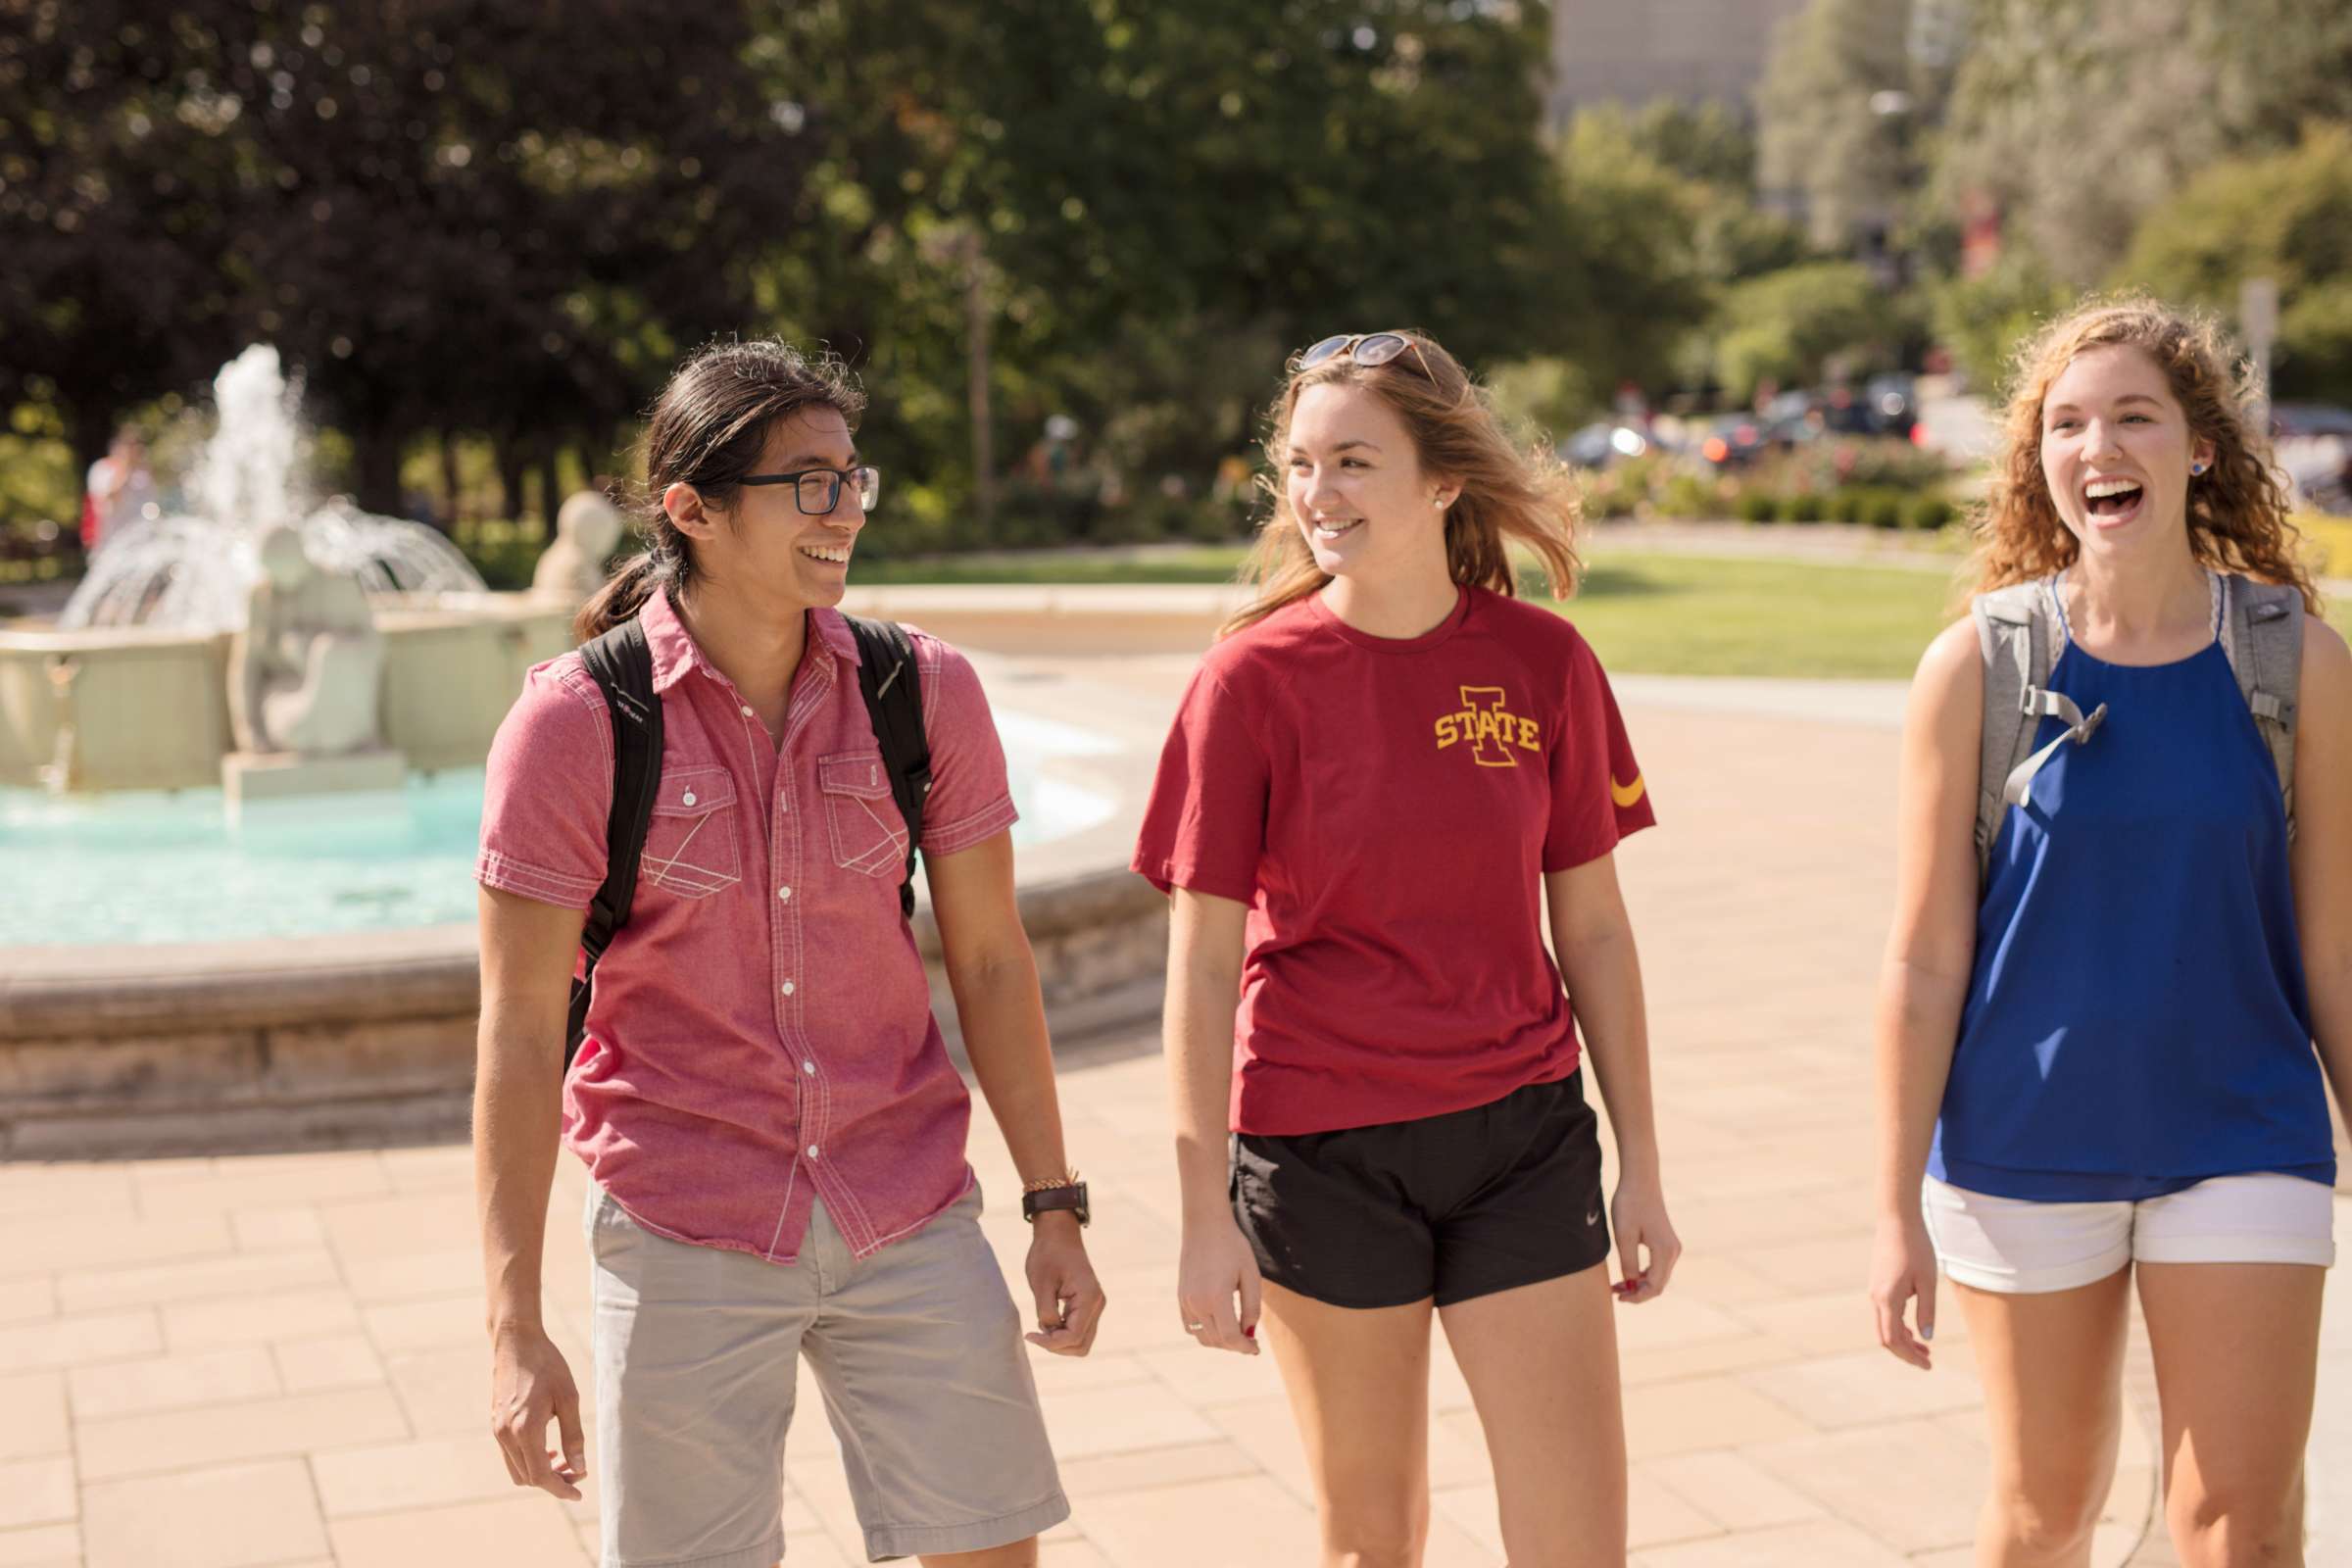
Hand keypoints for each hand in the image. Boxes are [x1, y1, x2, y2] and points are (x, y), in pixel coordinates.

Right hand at [488, 1321, 584, 1499]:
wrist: (516, 1342)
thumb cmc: (547, 1366)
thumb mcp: (569, 1398)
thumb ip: (574, 1436)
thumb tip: (580, 1468)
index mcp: (525, 1430)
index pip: (541, 1476)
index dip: (561, 1488)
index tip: (579, 1493)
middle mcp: (506, 1435)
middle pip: (528, 1478)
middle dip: (553, 1481)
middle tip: (577, 1472)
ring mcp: (497, 1430)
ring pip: (517, 1470)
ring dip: (539, 1473)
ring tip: (563, 1461)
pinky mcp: (495, 1424)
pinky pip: (510, 1455)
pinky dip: (528, 1460)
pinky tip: (547, 1449)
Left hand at [1023, 1214, 1105, 1355]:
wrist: (1059, 1233)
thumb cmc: (1048, 1254)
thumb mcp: (1041, 1283)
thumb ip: (1046, 1312)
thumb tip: (1050, 1332)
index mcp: (1088, 1298)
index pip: (1073, 1336)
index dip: (1050, 1343)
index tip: (1030, 1335)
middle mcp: (1097, 1304)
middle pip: (1081, 1345)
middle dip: (1057, 1346)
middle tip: (1036, 1333)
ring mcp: (1095, 1305)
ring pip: (1082, 1340)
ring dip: (1061, 1341)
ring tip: (1042, 1324)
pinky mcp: (1089, 1304)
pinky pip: (1079, 1329)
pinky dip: (1063, 1332)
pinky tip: (1048, 1319)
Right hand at [1176, 1214, 1261, 1353]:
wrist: (1205, 1225)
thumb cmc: (1233, 1247)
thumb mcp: (1250, 1276)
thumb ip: (1252, 1308)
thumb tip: (1250, 1334)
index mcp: (1216, 1298)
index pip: (1230, 1337)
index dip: (1245, 1347)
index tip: (1257, 1348)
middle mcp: (1197, 1303)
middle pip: (1217, 1340)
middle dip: (1236, 1345)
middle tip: (1251, 1341)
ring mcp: (1186, 1301)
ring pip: (1202, 1337)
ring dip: (1220, 1341)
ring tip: (1237, 1333)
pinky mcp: (1181, 1297)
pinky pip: (1191, 1327)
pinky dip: (1205, 1332)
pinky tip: (1220, 1323)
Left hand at [1609, 1174, 1680, 1303]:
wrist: (1640, 1180)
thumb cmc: (1629, 1205)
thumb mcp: (1624, 1236)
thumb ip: (1628, 1263)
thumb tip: (1631, 1284)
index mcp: (1665, 1251)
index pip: (1654, 1287)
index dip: (1637, 1297)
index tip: (1618, 1297)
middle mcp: (1673, 1251)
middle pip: (1658, 1284)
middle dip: (1637, 1293)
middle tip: (1614, 1292)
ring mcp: (1671, 1247)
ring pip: (1658, 1276)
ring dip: (1639, 1284)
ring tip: (1617, 1285)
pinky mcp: (1666, 1242)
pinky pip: (1657, 1266)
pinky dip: (1643, 1274)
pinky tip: (1627, 1274)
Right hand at [1868, 1210, 1937, 1369]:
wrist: (1897, 1219)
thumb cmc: (1916, 1248)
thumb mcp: (1927, 1281)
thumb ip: (1927, 1311)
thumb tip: (1926, 1338)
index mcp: (1887, 1299)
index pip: (1894, 1339)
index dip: (1910, 1356)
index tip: (1928, 1366)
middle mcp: (1876, 1298)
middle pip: (1885, 1337)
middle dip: (1906, 1352)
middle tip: (1929, 1361)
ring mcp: (1874, 1291)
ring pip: (1884, 1326)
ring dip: (1903, 1340)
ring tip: (1925, 1348)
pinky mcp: (1877, 1285)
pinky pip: (1884, 1314)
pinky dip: (1898, 1326)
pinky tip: (1914, 1328)